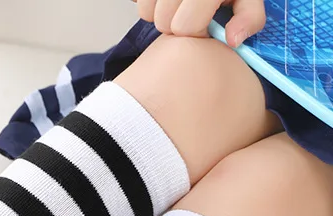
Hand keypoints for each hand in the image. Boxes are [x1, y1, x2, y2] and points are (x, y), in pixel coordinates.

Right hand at [135, 0, 266, 47]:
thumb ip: (249, 16)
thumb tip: (233, 40)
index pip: (185, 26)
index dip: (196, 31)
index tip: (206, 24)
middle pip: (163, 22)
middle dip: (177, 23)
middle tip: (191, 13)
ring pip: (147, 12)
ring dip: (160, 14)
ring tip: (178, 6)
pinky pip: (137, 2)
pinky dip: (149, 4)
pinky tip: (164, 0)